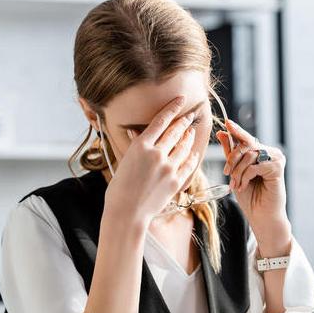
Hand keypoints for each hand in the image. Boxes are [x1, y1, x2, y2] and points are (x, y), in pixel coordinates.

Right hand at [104, 95, 199, 224]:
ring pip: (184, 147)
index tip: (181, 100)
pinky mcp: (176, 182)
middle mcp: (156, 154)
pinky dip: (192, 157)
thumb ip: (136, 146)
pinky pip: (188, 164)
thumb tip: (138, 131)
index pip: (161, 120)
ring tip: (191, 132)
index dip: (173, 107)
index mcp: (141, 146)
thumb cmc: (120, 188)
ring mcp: (168, 168)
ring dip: (189, 138)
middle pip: (175, 131)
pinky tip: (193, 153)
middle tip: (190, 115)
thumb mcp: (125, 161)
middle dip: (184, 121)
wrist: (127, 213)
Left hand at [216, 120, 289, 245]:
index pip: (246, 138)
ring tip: (235, 185)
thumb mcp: (236, 172)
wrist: (261, 216)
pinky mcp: (278, 168)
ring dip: (238, 171)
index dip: (236, 130)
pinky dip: (245, 177)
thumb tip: (222, 132)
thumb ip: (230, 153)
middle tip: (226, 172)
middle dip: (232, 158)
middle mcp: (270, 153)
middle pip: (246, 144)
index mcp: (261, 152)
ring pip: (249, 155)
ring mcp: (276, 159)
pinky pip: (255, 166)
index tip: (226, 123)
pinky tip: (243, 186)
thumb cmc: (250, 197)